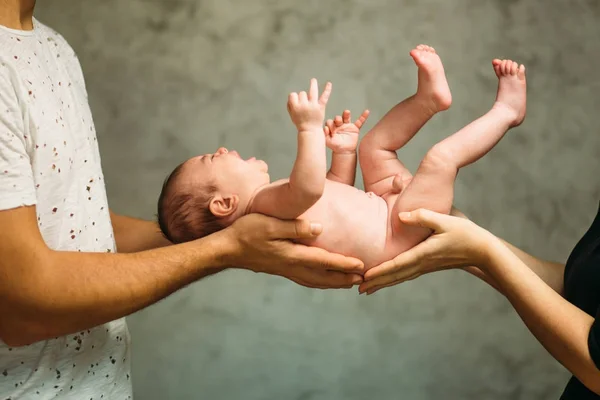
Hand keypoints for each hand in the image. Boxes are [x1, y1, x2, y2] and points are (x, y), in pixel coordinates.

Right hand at [222, 213, 364, 288]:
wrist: (228, 249)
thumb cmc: (247, 231)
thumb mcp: (269, 223)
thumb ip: (294, 227)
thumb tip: (319, 229)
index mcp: (292, 255)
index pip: (324, 261)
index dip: (344, 264)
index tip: (362, 266)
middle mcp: (292, 266)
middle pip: (324, 277)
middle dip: (345, 279)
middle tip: (364, 279)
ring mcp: (287, 270)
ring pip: (316, 281)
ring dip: (335, 283)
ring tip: (350, 282)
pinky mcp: (282, 270)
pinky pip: (307, 280)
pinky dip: (321, 282)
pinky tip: (324, 279)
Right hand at [288, 78, 331, 131]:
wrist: (310, 131)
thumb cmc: (300, 122)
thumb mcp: (291, 114)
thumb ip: (290, 105)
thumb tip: (292, 95)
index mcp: (295, 107)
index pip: (293, 95)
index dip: (294, 97)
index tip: (296, 101)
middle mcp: (304, 105)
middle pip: (302, 93)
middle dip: (303, 97)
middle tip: (305, 105)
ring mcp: (313, 105)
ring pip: (312, 91)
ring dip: (313, 84)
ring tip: (313, 80)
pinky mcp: (321, 107)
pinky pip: (324, 96)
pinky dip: (327, 90)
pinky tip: (329, 83)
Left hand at [325, 109, 369, 153]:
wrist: (344, 152)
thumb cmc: (335, 146)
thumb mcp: (328, 142)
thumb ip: (325, 135)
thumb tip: (325, 128)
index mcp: (332, 127)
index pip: (330, 122)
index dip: (329, 124)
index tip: (329, 129)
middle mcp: (339, 124)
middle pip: (338, 118)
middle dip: (337, 118)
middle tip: (338, 121)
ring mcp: (347, 126)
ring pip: (347, 117)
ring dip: (346, 114)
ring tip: (346, 112)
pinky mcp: (355, 128)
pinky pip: (360, 122)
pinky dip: (363, 117)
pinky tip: (367, 111)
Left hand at [359, 208, 496, 293]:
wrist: (485, 251)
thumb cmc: (466, 234)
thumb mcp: (445, 220)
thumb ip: (422, 216)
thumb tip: (400, 216)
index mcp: (422, 254)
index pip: (395, 265)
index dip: (379, 271)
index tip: (364, 278)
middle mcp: (422, 263)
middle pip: (394, 276)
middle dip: (376, 283)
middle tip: (357, 290)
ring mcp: (425, 266)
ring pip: (400, 277)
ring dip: (383, 283)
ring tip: (367, 290)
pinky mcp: (429, 265)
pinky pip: (407, 274)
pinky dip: (395, 278)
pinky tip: (390, 279)